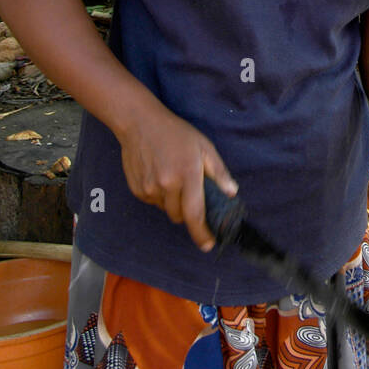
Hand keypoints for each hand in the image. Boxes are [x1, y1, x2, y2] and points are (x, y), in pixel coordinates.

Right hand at [115, 99, 238, 251]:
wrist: (140, 123)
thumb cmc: (176, 133)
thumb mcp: (204, 147)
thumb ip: (219, 172)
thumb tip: (231, 193)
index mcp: (187, 175)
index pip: (195, 214)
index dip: (202, 233)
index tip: (208, 245)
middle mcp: (166, 185)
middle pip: (180, 216)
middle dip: (188, 211)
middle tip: (189, 190)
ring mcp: (149, 189)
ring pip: (166, 210)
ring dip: (172, 202)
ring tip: (172, 176)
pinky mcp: (136, 189)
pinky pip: (152, 202)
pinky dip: (159, 196)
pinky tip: (158, 174)